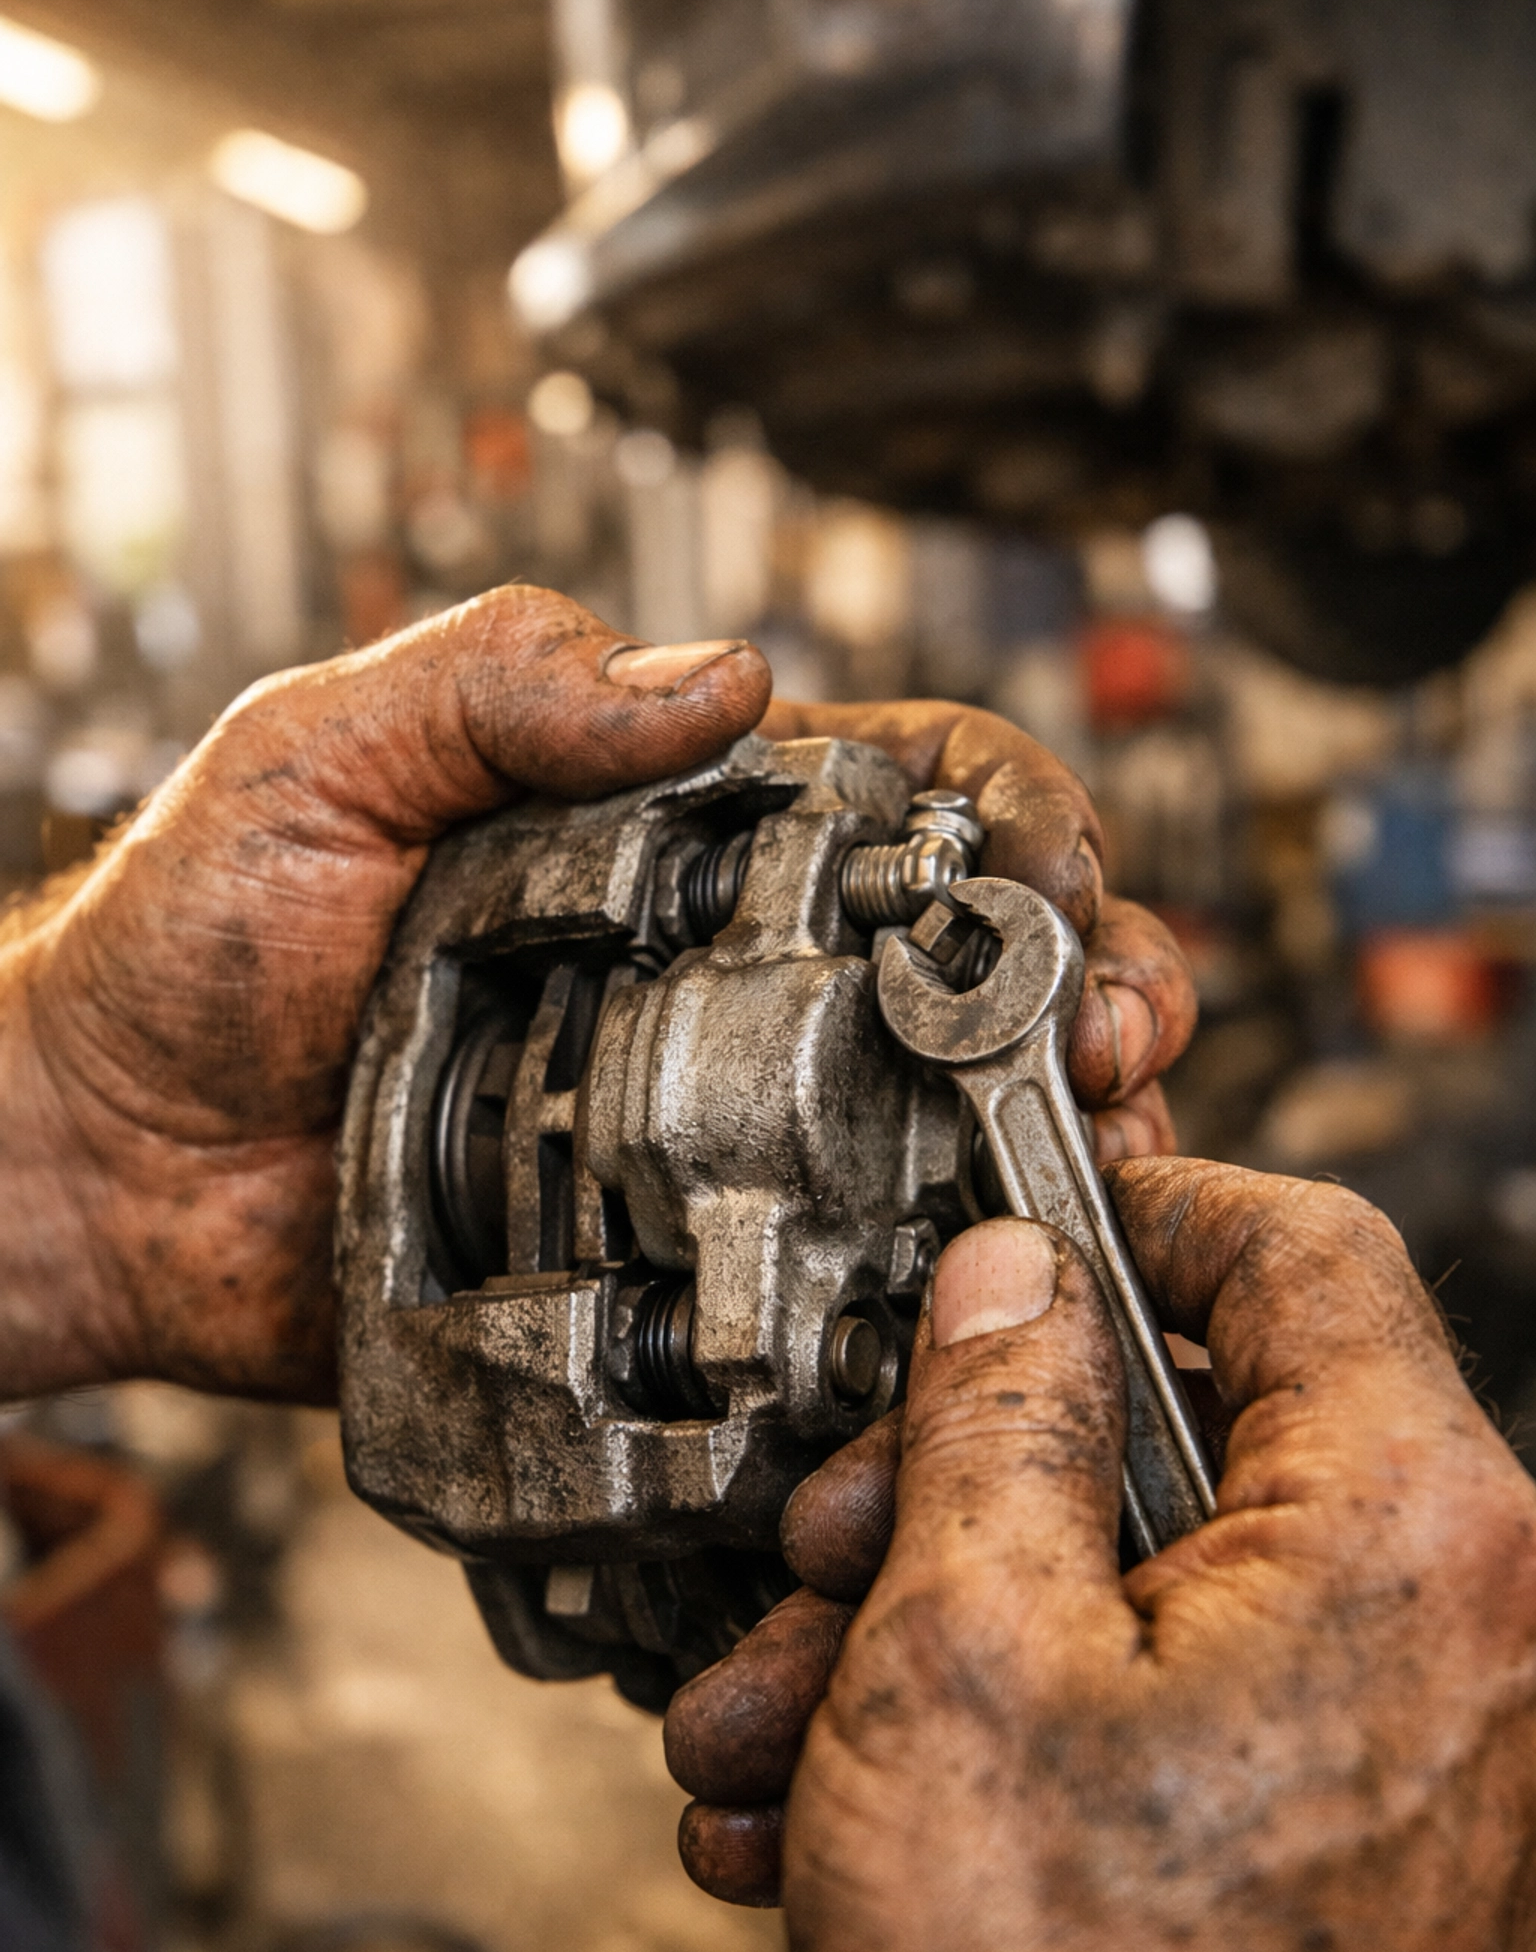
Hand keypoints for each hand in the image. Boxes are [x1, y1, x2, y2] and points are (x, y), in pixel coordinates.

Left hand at [0, 616, 1191, 1404]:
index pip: (901, 792)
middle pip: (971, 958)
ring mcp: (711, 1119)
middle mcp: (719, 976)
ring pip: (941, 1109)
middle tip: (1115, 1027)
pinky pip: (837, 1259)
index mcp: (667, 835)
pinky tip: (985, 1269)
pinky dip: (931, 1267)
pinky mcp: (678, 1251)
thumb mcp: (318, 756)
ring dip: (1059, 1117)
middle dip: (1091, 975)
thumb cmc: (188, 952)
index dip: (1015, 818)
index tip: (1051, 872)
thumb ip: (499, 687)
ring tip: (1104, 1133)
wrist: (105, 1171)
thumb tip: (714, 682)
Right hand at [674, 1166, 1535, 1951]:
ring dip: (955, 1625)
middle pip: (1202, 1439)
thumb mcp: (965, 1639)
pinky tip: (860, 1800)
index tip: (1029, 1242)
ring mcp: (1426, 1755)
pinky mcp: (1364, 1847)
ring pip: (1163, 1590)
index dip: (1140, 1217)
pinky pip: (1187, 1710)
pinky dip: (1028, 1726)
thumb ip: (999, 1408)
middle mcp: (1473, 1636)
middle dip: (976, 1478)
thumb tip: (1016, 1283)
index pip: (1305, 1254)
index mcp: (1419, 1536)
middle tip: (841, 1539)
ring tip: (794, 1717)